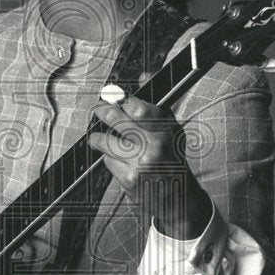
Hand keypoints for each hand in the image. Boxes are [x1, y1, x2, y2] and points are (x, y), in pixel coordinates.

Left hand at [89, 95, 211, 239]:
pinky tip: (120, 161)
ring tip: (97, 139)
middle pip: (118, 121)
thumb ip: (154, 107)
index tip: (115, 99)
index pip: (139, 109)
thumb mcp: (171, 131)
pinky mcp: (129, 179)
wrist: (178, 198)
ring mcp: (140, 164)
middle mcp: (155, 146)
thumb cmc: (172, 160)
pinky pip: (109, 161)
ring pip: (107, 142)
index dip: (122, 102)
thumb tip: (142, 77)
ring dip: (99, 139)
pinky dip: (111, 160)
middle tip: (97, 110)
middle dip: (103, 112)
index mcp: (167, 131)